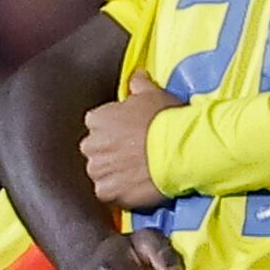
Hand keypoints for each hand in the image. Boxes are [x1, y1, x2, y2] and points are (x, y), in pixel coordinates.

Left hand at [80, 83, 178, 208]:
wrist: (179, 150)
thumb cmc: (165, 120)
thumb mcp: (153, 94)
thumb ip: (138, 84)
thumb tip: (136, 76)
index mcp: (97, 119)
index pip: (98, 125)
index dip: (116, 131)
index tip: (130, 135)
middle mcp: (91, 144)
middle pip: (96, 150)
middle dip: (111, 153)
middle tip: (135, 155)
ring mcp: (98, 170)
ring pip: (101, 173)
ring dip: (114, 174)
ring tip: (136, 174)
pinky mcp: (107, 192)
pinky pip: (108, 193)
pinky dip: (118, 192)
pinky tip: (135, 187)